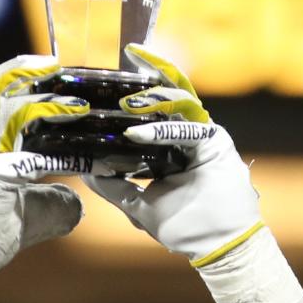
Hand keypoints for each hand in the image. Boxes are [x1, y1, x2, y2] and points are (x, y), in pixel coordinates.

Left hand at [84, 44, 261, 264]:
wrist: (215, 247)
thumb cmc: (184, 226)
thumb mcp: (137, 205)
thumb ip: (114, 187)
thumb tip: (87, 171)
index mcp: (172, 145)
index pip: (155, 106)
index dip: (138, 86)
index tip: (121, 63)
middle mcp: (188, 135)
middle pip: (171, 93)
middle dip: (151, 71)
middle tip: (128, 56)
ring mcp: (204, 135)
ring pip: (180, 101)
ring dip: (152, 99)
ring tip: (125, 104)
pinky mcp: (215, 143)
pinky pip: (187, 129)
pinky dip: (161, 130)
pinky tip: (136, 132)